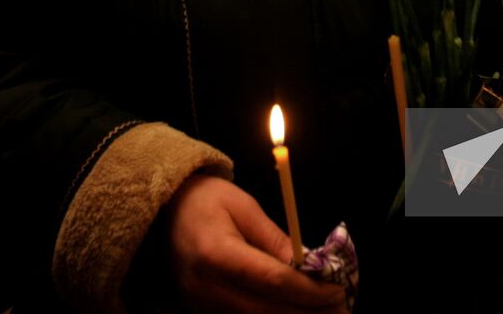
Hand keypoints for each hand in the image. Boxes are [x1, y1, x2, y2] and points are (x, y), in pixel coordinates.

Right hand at [165, 175, 345, 313]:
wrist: (162, 211)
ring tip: (325, 313)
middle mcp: (205, 286)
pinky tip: (295, 310)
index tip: (337, 289)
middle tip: (340, 309)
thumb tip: (308, 265)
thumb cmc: (206, 200)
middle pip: (266, 311)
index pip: (272, 280)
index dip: (309, 289)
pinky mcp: (199, 310)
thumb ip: (274, 238)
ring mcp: (199, 303)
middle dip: (307, 312)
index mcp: (216, 253)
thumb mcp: (243, 206)